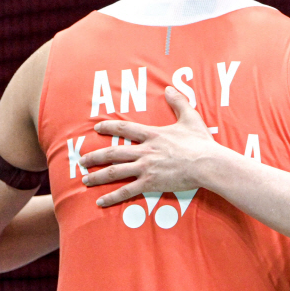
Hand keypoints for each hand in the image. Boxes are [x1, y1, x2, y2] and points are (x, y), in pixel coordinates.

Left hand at [78, 87, 220, 206]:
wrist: (208, 164)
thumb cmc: (201, 143)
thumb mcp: (190, 118)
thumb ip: (178, 103)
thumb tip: (170, 88)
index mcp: (153, 135)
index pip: (125, 129)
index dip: (109, 127)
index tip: (96, 127)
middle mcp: (145, 151)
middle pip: (113, 152)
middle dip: (94, 156)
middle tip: (81, 160)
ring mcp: (146, 168)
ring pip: (115, 171)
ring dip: (98, 175)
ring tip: (85, 179)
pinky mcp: (151, 183)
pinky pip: (127, 191)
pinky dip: (112, 197)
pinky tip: (100, 202)